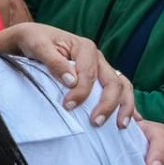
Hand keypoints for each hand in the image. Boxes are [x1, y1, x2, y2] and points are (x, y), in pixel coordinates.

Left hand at [0, 21, 137, 125]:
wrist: (32, 38)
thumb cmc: (34, 41)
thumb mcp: (39, 47)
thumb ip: (55, 62)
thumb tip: (71, 81)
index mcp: (85, 48)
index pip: (89, 74)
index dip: (81, 92)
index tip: (68, 106)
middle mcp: (98, 58)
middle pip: (112, 81)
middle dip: (107, 104)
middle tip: (96, 123)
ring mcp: (101, 68)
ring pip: (122, 86)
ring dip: (124, 106)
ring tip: (120, 126)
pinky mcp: (100, 78)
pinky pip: (120, 90)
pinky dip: (127, 105)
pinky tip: (131, 121)